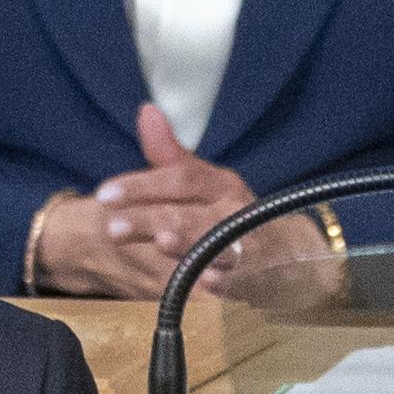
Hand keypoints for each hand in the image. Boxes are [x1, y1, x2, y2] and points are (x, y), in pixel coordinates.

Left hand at [30, 112, 282, 298]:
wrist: (289, 256)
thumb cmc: (232, 215)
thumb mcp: (204, 185)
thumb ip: (170, 156)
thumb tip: (146, 110)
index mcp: (218, 184)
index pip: (180, 178)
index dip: (142, 186)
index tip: (104, 194)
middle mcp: (233, 209)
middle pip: (189, 212)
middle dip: (150, 219)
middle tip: (112, 227)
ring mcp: (246, 243)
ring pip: (213, 242)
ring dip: (188, 242)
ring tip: (162, 241)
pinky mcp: (253, 276)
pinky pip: (239, 277)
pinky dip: (224, 279)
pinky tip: (208, 282)